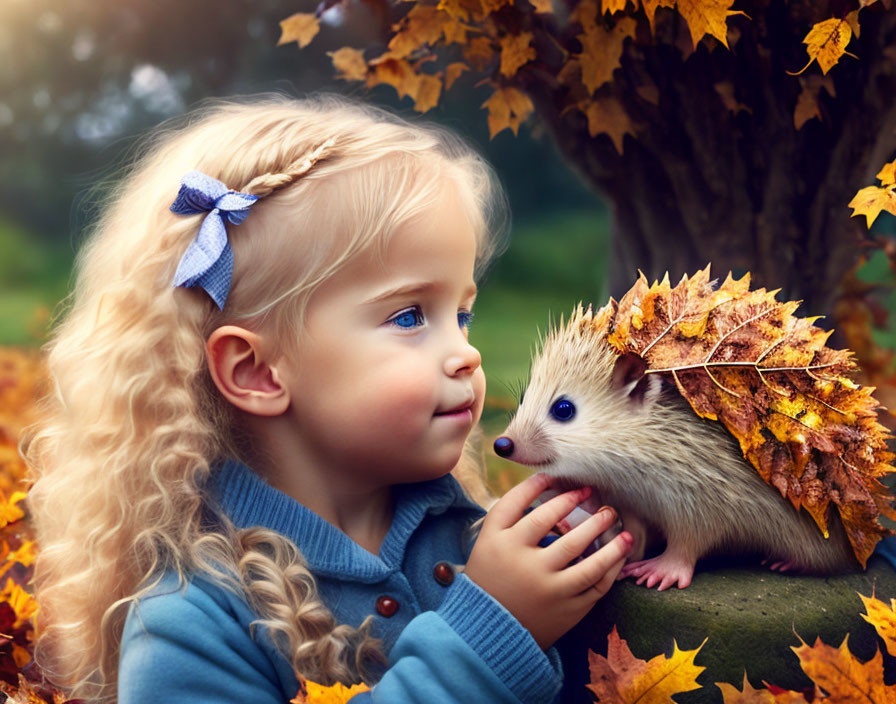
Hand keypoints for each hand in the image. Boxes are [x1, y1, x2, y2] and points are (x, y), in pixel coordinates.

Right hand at [464, 472, 632, 649]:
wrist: (488, 631)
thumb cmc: (490, 576)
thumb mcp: (488, 541)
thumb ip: (509, 512)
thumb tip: (544, 481)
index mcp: (501, 543)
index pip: (526, 506)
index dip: (547, 489)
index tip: (563, 481)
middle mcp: (524, 564)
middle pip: (560, 528)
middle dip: (584, 509)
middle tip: (600, 500)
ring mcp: (548, 588)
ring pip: (587, 560)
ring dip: (609, 539)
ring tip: (621, 525)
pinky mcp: (567, 609)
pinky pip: (597, 585)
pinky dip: (612, 567)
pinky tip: (620, 554)